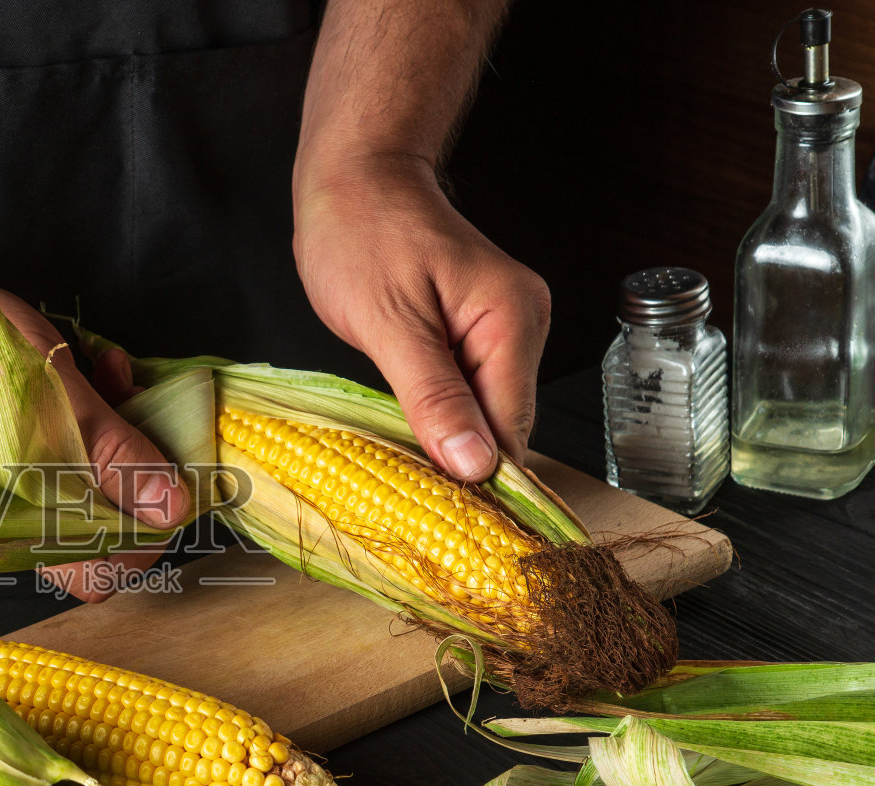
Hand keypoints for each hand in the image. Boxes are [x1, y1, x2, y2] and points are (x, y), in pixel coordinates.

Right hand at [0, 271, 188, 602]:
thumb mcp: (67, 404)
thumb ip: (121, 461)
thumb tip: (171, 510)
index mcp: (18, 523)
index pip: (98, 573)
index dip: (143, 539)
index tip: (171, 486)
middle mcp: (3, 519)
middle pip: (93, 527)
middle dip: (133, 470)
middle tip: (148, 417)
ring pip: (78, 483)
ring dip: (112, 435)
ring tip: (114, 379)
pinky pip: (50, 456)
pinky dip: (77, 423)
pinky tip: (85, 375)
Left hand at [293, 153, 549, 479]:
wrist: (355, 174)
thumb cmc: (361, 231)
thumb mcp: (388, 323)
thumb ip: (432, 396)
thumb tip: (474, 465)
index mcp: (511, 320)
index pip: (513, 428)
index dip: (481, 478)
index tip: (445, 522)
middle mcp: (520, 325)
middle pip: (504, 426)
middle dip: (463, 464)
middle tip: (412, 504)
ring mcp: (501, 328)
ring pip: (484, 414)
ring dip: (448, 442)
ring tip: (404, 470)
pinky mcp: (475, 332)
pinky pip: (467, 392)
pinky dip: (440, 417)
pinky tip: (409, 431)